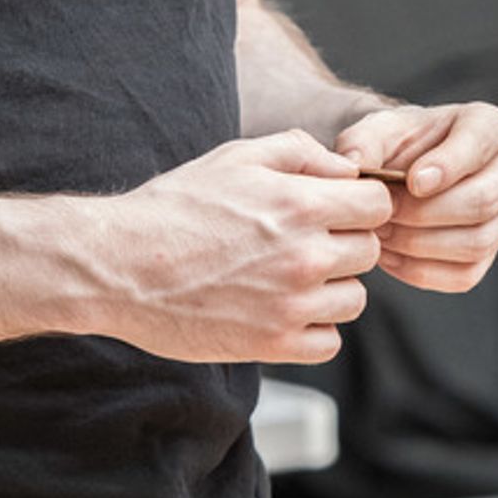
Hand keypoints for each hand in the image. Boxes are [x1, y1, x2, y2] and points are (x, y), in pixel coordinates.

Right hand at [105, 131, 393, 365]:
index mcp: (300, 204)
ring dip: (331, 287)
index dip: (359, 202)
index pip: (377, 204)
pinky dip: (312, 328)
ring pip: (355, 299)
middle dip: (344, 242)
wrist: (120, 264)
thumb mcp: (236, 157)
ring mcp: (291, 305)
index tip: (336, 209)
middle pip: (370, 251)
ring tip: (286, 276)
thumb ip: (300, 152)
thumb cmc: (175, 206)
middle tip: (301, 241)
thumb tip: (346, 170)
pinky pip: (328, 341)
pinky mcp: (274, 345)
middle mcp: (305, 256)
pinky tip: (279, 308)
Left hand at [335, 102, 497, 294]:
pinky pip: (464, 275)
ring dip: (419, 244)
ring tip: (380, 233)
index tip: (413, 182)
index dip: (449, 166)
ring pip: (475, 242)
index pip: (480, 144)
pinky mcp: (488, 253)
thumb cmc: (396, 143)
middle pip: (482, 201)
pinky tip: (389, 256)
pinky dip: (421, 270)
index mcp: (490, 126)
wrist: (400, 170)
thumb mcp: (377, 131)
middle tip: (382, 213)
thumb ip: (363, 140)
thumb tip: (354, 162)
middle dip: (424, 213)